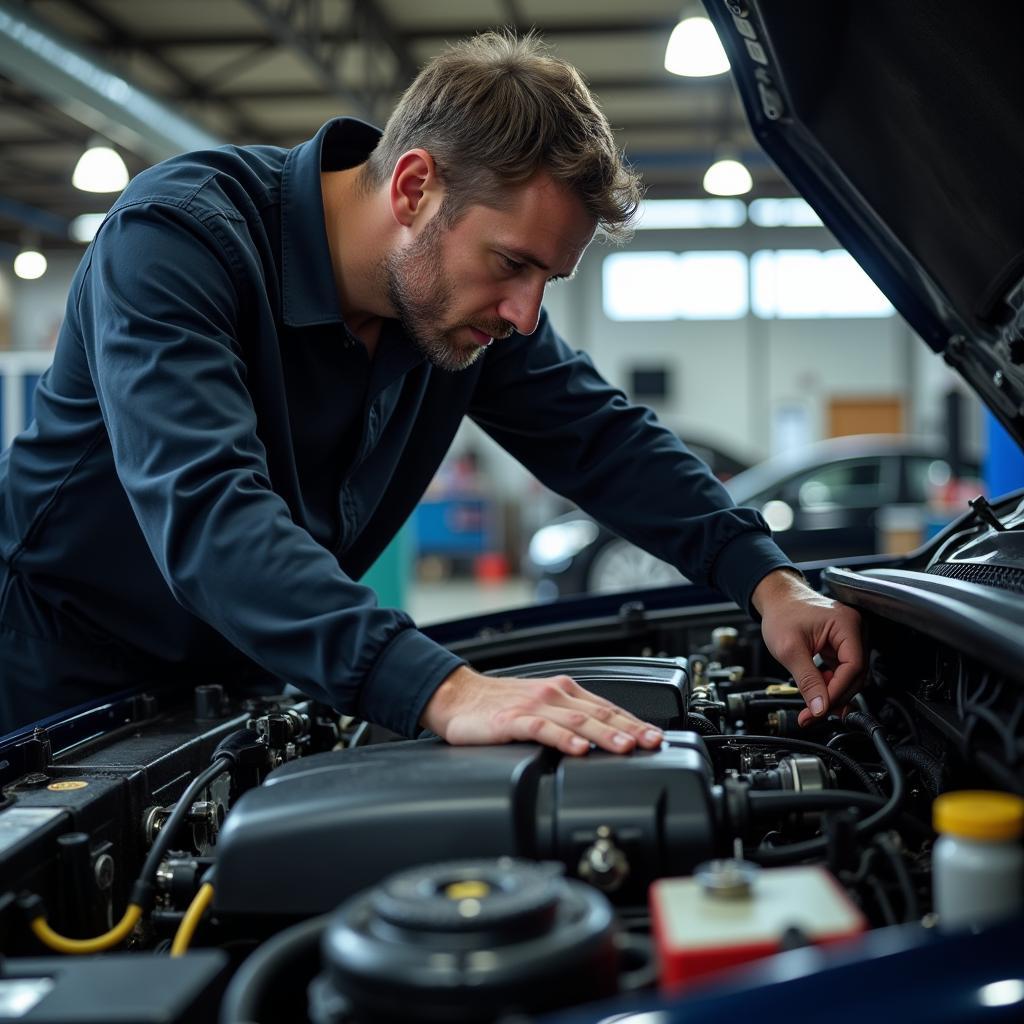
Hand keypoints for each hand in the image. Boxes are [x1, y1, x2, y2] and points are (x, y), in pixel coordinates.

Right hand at [420, 665, 664, 755]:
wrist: (456, 698)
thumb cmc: (496, 707)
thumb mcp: (539, 708)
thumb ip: (568, 721)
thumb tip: (601, 742)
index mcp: (563, 691)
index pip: (607, 707)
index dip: (634, 722)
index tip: (656, 738)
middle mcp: (553, 694)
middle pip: (598, 713)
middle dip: (629, 728)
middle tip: (652, 743)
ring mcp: (533, 706)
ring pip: (576, 721)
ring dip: (604, 734)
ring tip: (625, 746)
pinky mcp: (512, 720)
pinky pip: (543, 729)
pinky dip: (563, 739)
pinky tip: (578, 749)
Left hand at [752, 569, 864, 726]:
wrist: (776, 599)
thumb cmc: (782, 613)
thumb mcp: (789, 650)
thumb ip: (807, 681)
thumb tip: (819, 708)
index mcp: (846, 624)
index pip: (853, 667)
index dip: (838, 691)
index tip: (821, 708)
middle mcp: (854, 629)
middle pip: (855, 674)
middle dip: (834, 696)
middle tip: (814, 714)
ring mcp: (849, 637)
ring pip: (850, 675)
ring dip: (832, 692)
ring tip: (812, 706)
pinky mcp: (841, 645)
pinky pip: (842, 670)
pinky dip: (830, 683)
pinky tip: (817, 691)